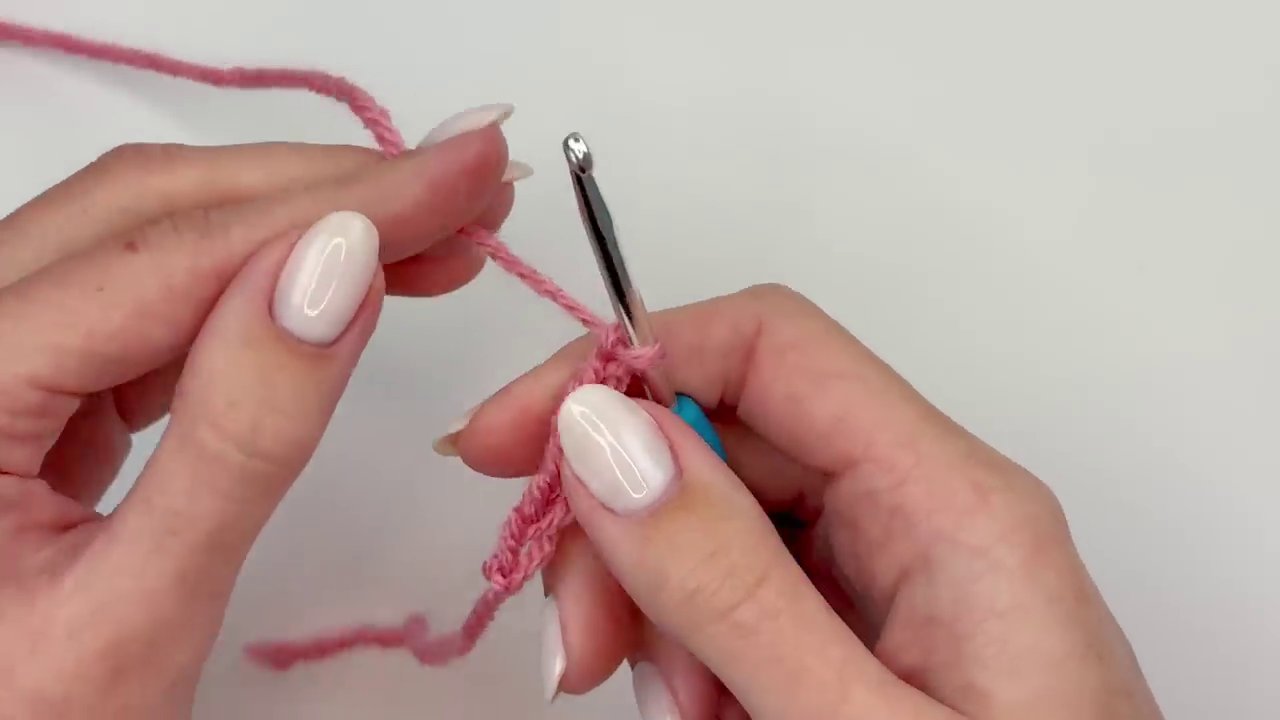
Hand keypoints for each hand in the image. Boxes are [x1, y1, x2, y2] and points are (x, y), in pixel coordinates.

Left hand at [0, 106, 520, 717]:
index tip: (467, 173)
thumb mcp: (139, 613)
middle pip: (151, 212)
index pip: (171, 253)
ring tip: (433, 237)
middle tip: (469, 188)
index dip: (338, 202)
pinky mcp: (27, 392)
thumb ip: (241, 435)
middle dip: (328, 191)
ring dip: (301, 229)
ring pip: (153, 244)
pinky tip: (336, 294)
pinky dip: (257, 291)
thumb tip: (344, 266)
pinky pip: (146, 308)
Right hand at [449, 285, 1164, 718]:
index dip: (622, 365)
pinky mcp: (868, 635)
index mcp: (953, 502)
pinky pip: (743, 598)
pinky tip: (710, 717)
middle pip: (725, 441)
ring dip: (656, 610)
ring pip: (716, 526)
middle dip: (624, 528)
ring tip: (684, 715)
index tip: (506, 443)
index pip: (767, 347)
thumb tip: (601, 436)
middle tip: (580, 644)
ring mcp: (895, 577)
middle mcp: (926, 515)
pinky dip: (694, 655)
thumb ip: (730, 585)